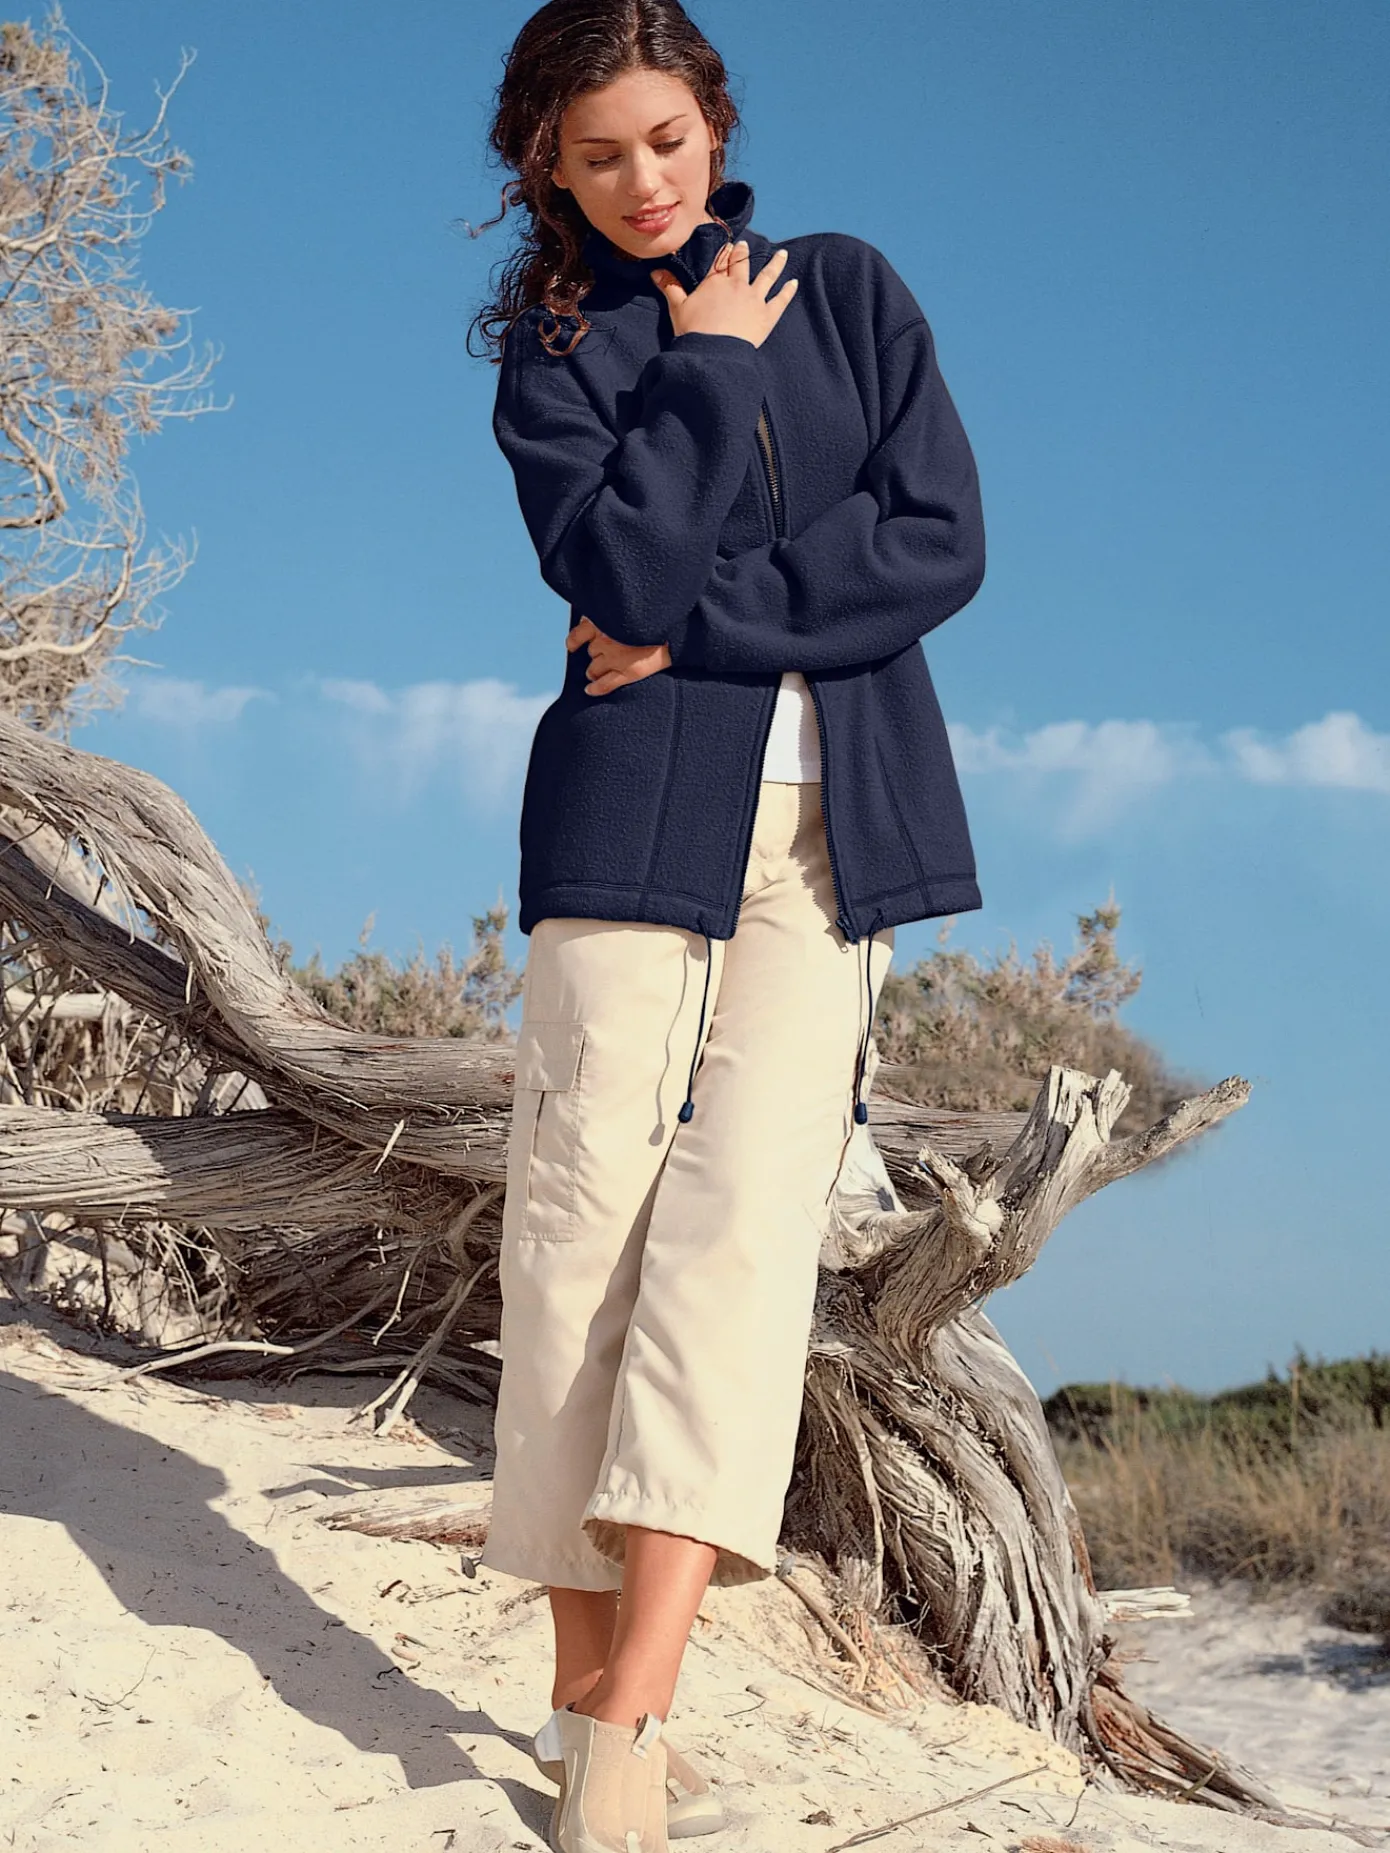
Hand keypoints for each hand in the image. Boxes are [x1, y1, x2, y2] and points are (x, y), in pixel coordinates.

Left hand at [567, 615, 671, 695]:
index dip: (575, 641)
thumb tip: (594, 620)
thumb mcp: (631, 607)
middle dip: (595, 655)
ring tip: (599, 672)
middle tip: (604, 656)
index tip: (573, 646)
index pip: (579, 633)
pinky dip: (595, 689)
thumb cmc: (656, 616)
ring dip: (595, 670)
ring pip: (593, 669)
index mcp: (604, 621)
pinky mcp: (629, 671)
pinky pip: (605, 684)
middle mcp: (607, 639)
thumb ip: (612, 612)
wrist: (679, 628)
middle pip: (590, 652)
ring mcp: (617, 657)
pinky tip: (590, 690)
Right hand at [650, 241, 797, 348]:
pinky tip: (794, 282)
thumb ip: (669, 287)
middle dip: (744, 253)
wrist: (713, 353)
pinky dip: (788, 291)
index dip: (724, 252)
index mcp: (715, 281)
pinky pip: (781, 300)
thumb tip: (655, 271)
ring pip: (767, 276)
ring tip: (782, 253)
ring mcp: (755, 298)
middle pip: (742, 264)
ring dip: (775, 264)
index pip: (721, 261)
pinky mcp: (767, 316)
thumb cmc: (693, 331)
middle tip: (747, 245)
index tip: (729, 245)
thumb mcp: (677, 307)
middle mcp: (737, 285)